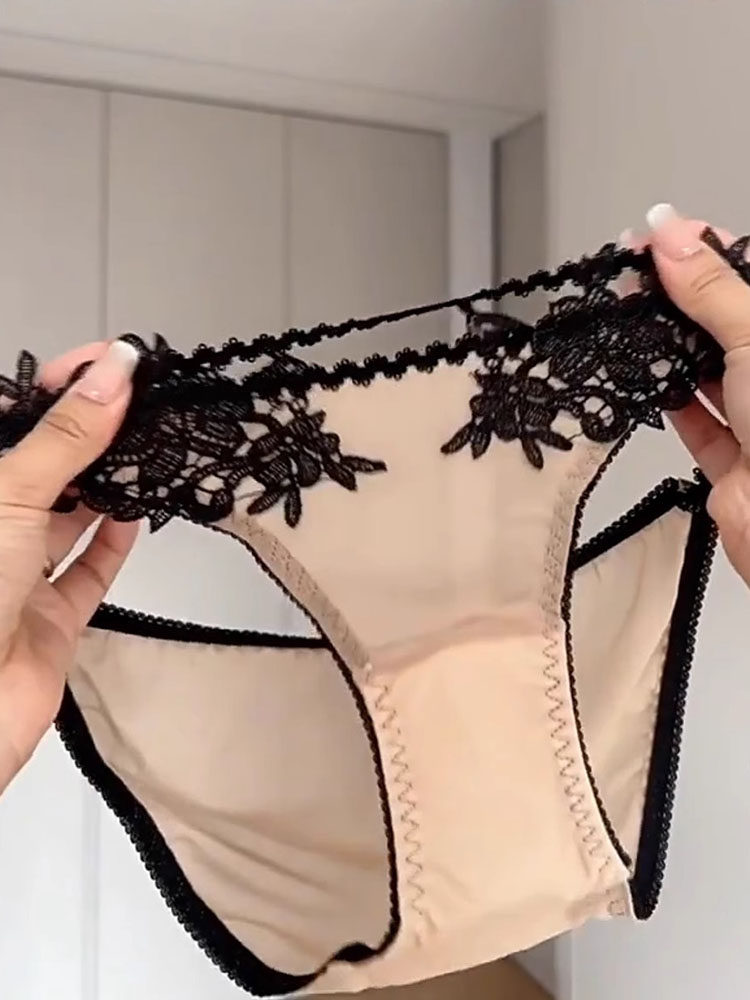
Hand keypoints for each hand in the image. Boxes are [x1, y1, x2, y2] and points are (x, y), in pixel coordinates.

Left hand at [0, 340, 139, 792]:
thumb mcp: (11, 494)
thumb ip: (68, 436)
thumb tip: (115, 370)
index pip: (15, 419)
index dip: (60, 384)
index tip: (115, 359)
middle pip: (45, 467)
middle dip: (92, 434)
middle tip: (144, 403)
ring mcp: (15, 577)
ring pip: (67, 519)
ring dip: (106, 487)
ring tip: (151, 450)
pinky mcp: (49, 622)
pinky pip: (87, 574)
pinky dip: (113, 544)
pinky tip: (137, 515)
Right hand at [624, 204, 749, 586]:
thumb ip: (710, 287)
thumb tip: (670, 234)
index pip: (747, 271)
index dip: (703, 248)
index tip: (655, 235)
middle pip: (725, 320)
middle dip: (679, 297)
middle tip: (630, 277)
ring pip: (710, 370)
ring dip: (671, 347)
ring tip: (627, 319)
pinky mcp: (735, 461)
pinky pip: (699, 423)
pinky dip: (673, 401)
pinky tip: (648, 379)